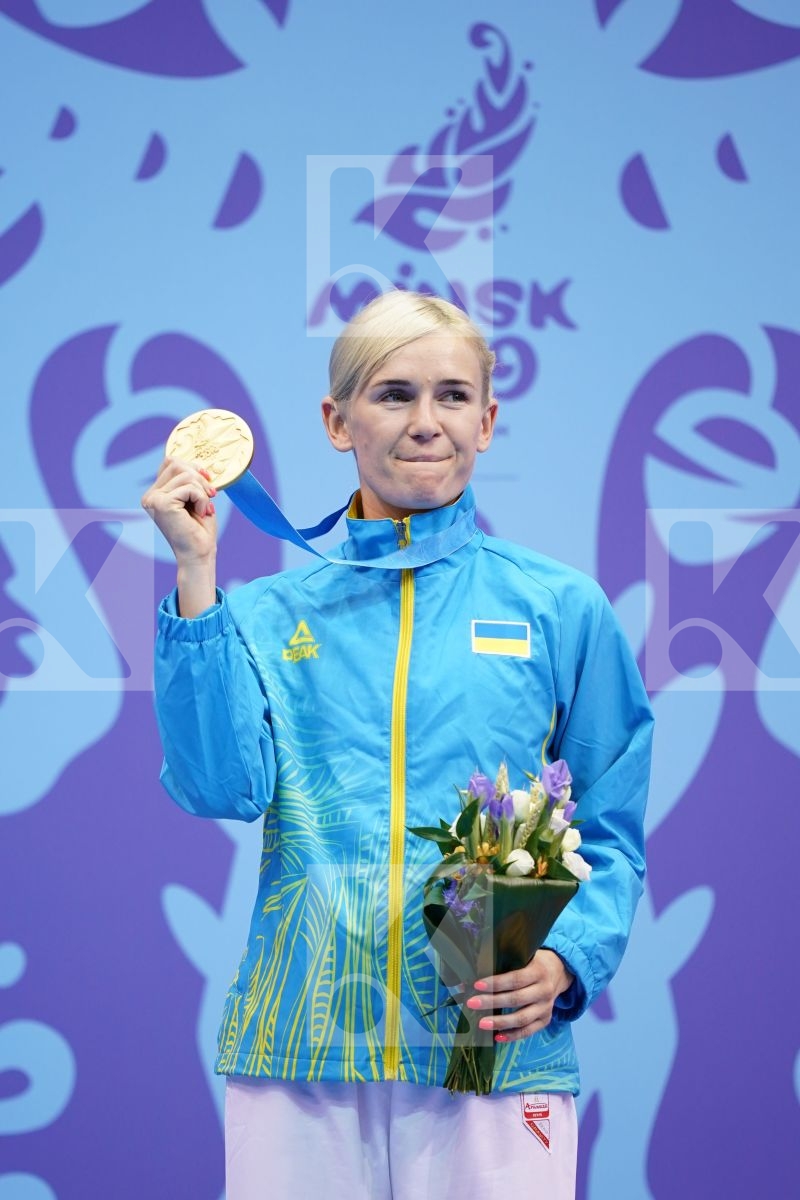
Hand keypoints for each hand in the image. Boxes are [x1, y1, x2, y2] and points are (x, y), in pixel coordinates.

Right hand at [141, 457, 217, 616]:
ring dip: (202, 491)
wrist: (199, 554)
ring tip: (204, 509)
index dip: (192, 467)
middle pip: (176, 464)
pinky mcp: (162, 504)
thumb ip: (190, 479)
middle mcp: (149, 496)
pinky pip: (189, 487)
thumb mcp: (195, 498)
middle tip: (211, 495)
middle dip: (199, 478)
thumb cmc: (199, 529)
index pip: (170, 462)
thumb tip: (198, 463)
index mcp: (155, 493)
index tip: (207, 481)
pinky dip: (202, 499)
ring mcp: (153, 499)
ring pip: (185, 474)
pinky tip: (201, 513)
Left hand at [465, 949, 573, 1042]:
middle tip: (472, 1003)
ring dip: (500, 1022)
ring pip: (522, 1018)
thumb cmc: (533, 962)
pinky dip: (512, 1035)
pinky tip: (497, 1036)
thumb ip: (503, 965)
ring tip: (482, 1023)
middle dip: (492, 1002)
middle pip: (516, 999)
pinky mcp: (545, 1020)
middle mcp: (544, 990)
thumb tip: (472, 977)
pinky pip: (528, 1031)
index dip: (496, 983)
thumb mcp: (524, 957)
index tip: (477, 985)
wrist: (559, 972)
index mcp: (538, 971)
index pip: (515, 979)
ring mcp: (546, 1007)